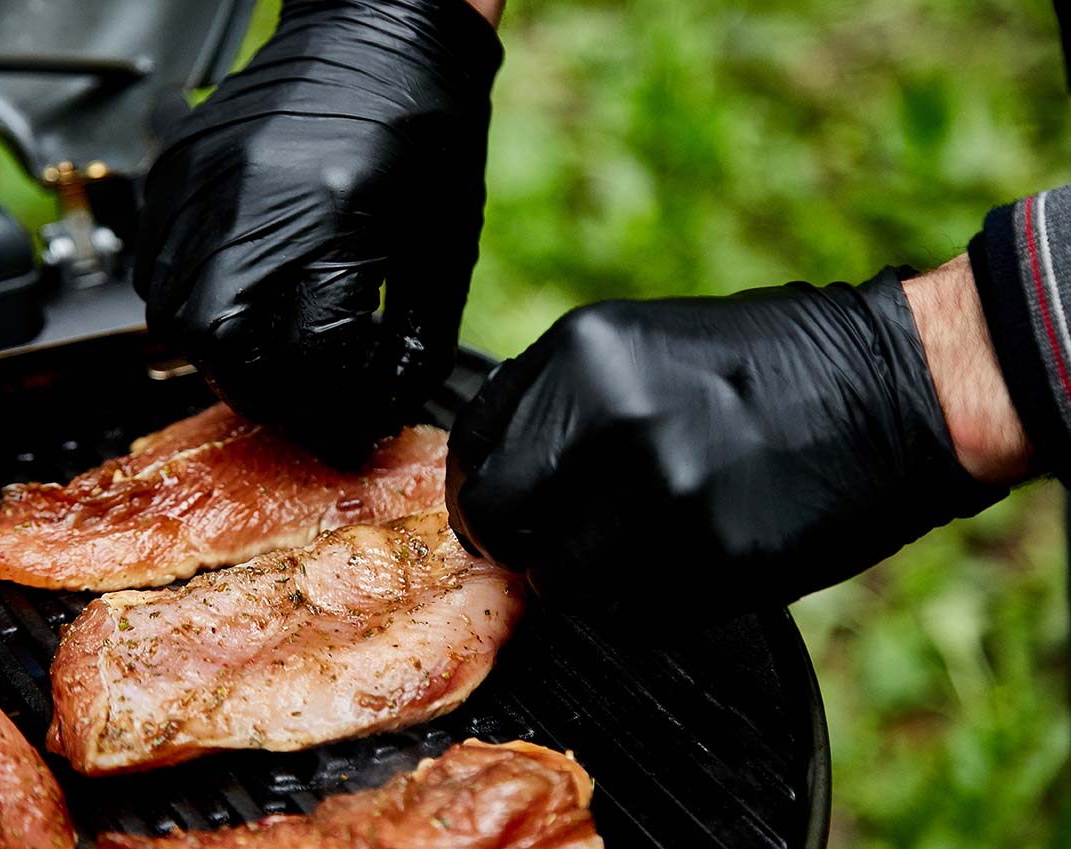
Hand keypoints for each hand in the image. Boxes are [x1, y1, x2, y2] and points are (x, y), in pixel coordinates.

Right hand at [134, 0, 501, 463]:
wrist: (381, 33)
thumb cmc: (427, 131)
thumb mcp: (442, 249)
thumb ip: (412, 342)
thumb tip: (378, 411)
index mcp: (338, 216)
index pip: (308, 355)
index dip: (328, 410)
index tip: (345, 428)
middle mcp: (255, 197)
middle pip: (217, 343)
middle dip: (258, 393)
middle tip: (295, 404)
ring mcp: (204, 180)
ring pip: (171, 313)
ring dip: (218, 355)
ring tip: (266, 357)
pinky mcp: (178, 169)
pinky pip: (155, 265)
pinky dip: (192, 304)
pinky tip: (236, 304)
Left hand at [446, 264, 1020, 622]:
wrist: (894, 387)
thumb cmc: (769, 365)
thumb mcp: (640, 345)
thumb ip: (560, 401)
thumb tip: (499, 465)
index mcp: (583, 353)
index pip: (472, 444)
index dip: (484, 485)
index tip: (505, 505)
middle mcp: (609, 419)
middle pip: (497, 518)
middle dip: (516, 541)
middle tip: (552, 543)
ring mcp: (659, 492)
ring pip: (560, 579)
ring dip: (587, 578)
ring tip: (642, 544)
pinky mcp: (712, 559)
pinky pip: (632, 613)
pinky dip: (646, 602)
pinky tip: (689, 556)